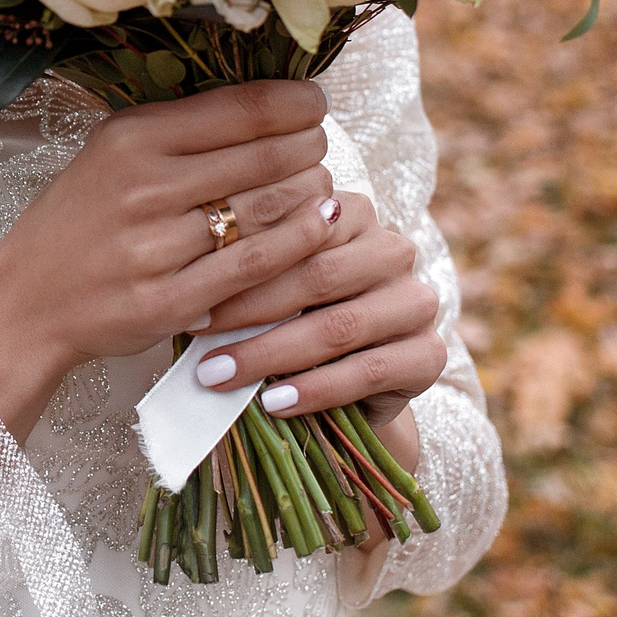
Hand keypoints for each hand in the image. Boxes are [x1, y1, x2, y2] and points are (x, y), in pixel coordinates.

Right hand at [0, 80, 344, 439]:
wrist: (27, 302)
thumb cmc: (79, 221)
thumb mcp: (112, 154)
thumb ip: (181, 129)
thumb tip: (271, 103)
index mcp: (132, 137)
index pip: (241, 107)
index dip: (297, 103)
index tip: (315, 105)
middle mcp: (146, 186)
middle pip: (266, 154)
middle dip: (309, 146)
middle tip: (319, 147)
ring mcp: (159, 246)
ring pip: (270, 206)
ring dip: (311, 190)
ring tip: (320, 183)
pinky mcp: (172, 299)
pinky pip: (259, 263)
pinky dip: (302, 239)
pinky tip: (324, 223)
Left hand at [186, 191, 443, 472]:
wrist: (342, 388)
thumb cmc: (286, 323)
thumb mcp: (266, 291)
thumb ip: (246, 275)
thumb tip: (188, 292)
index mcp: (350, 213)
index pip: (295, 231)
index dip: (238, 264)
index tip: (187, 297)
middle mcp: (393, 249)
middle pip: (317, 276)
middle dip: (248, 311)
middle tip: (194, 339)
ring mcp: (418, 300)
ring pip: (340, 325)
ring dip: (271, 354)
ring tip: (219, 377)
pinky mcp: (430, 354)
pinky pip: (369, 371)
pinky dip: (315, 389)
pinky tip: (272, 403)